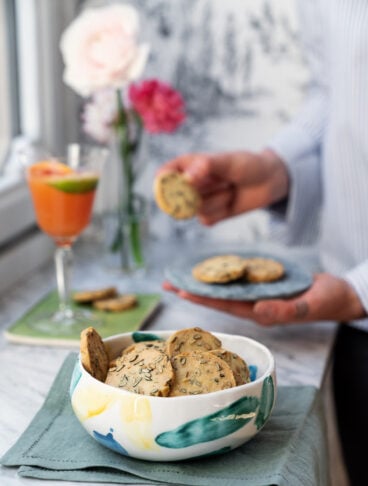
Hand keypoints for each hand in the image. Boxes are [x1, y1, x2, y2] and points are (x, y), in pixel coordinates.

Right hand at [157, 149, 288, 224]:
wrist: (268, 181)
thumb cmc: (247, 165)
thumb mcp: (229, 161)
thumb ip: (206, 167)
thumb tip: (186, 178)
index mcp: (188, 165)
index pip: (166, 173)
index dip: (163, 181)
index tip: (169, 186)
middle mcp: (190, 184)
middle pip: (178, 196)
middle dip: (200, 191)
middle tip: (222, 182)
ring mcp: (198, 201)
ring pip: (195, 209)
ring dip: (217, 200)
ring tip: (230, 188)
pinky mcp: (209, 215)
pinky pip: (206, 219)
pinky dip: (221, 212)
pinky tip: (231, 201)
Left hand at [163, 273, 365, 324]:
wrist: (339, 294)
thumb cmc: (327, 301)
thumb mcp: (309, 305)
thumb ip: (285, 311)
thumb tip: (258, 312)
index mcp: (261, 313)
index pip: (224, 306)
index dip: (201, 299)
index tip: (179, 292)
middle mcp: (255, 305)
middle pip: (218, 298)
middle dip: (193, 291)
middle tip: (167, 284)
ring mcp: (259, 295)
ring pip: (225, 288)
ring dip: (203, 282)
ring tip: (181, 277)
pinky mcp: (264, 285)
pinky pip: (239, 279)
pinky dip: (223, 274)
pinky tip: (212, 269)